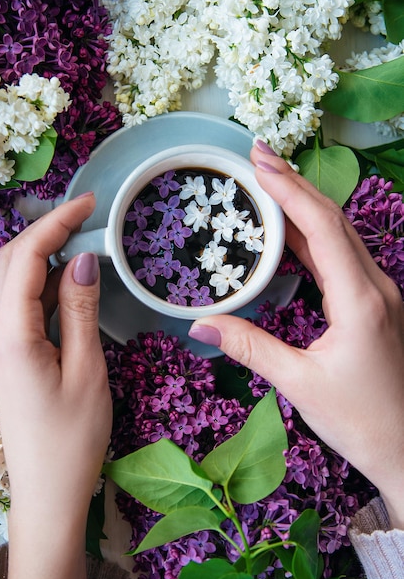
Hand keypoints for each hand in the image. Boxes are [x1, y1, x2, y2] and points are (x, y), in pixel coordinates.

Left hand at [0, 194, 111, 578]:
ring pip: (9, 281)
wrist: (47, 488)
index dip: (54, 223)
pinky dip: (41, 284)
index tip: (87, 203)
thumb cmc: (72, 436)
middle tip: (85, 218)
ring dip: (41, 254)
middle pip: (7, 263)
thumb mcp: (87, 370)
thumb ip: (80, 310)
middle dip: (43, 231)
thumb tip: (82, 259)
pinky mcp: (7, 355)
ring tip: (81, 242)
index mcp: (10, 335)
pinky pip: (17, 305)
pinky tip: (68, 283)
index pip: (24, 259)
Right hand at [189, 145, 403, 529]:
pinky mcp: (374, 306)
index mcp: (360, 300)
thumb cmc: (362, 421)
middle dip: (294, 185)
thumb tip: (200, 326)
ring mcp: (378, 295)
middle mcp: (375, 288)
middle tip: (256, 157)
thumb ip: (250, 347)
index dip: (289, 190)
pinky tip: (288, 233)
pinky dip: (312, 238)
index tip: (259, 162)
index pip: (322, 227)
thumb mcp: (300, 383)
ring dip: (303, 207)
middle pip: (333, 220)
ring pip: (339, 236)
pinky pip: (340, 259)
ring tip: (267, 184)